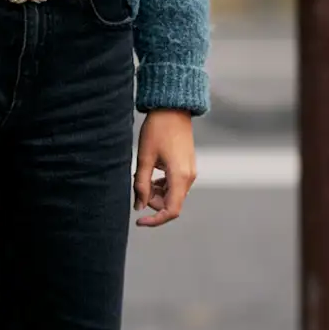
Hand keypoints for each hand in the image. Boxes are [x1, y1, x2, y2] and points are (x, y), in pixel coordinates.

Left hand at [134, 109, 196, 226]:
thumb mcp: (144, 158)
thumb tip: (139, 206)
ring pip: (172, 194)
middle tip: (138, 183)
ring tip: (144, 173)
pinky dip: (162, 184)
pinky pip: (175, 184)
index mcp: (179, 176)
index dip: (155, 220)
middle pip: (171, 203)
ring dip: (156, 192)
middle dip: (153, 201)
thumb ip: (141, 185)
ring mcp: (190, 172)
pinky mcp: (188, 167)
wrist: (173, 109)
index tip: (139, 220)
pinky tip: (153, 171)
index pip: (171, 211)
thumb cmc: (157, 130)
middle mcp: (189, 177)